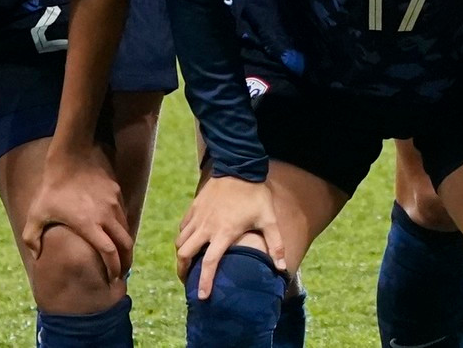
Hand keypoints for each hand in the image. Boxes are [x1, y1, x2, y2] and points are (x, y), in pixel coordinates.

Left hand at [18, 152, 131, 283]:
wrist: (72, 157)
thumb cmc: (52, 188)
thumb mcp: (36, 214)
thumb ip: (33, 239)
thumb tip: (36, 257)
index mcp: (89, 225)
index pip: (109, 252)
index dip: (113, 268)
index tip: (112, 279)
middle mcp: (106, 216)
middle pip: (125, 243)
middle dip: (126, 261)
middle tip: (121, 273)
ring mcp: (114, 203)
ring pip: (126, 229)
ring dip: (125, 245)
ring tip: (120, 256)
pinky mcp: (117, 193)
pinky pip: (123, 215)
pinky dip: (122, 229)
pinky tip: (114, 233)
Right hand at [177, 176, 285, 297]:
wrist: (239, 166)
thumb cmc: (255, 195)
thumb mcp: (269, 219)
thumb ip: (276, 245)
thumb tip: (282, 268)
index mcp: (223, 233)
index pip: (210, 263)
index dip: (204, 282)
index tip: (202, 296)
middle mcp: (206, 227)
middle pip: (185, 254)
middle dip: (183, 271)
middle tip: (187, 280)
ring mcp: (198, 217)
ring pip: (180, 241)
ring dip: (181, 255)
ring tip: (186, 264)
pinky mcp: (194, 207)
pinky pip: (182, 227)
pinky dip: (182, 237)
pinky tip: (188, 240)